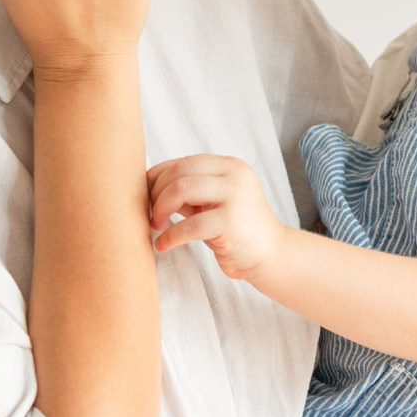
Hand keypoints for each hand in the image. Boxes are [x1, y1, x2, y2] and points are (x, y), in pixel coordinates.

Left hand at [147, 155, 290, 281]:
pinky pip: (189, 225)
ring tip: (156, 225)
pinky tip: (163, 245)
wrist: (270, 255)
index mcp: (229, 165)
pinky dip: (170, 236)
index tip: (146, 195)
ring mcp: (235, 196)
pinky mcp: (231, 222)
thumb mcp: (212, 202)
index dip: (157, 177)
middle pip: (179, 172)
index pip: (183, 162)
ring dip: (161, 208)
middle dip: (157, 193)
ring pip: (182, 189)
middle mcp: (234, 174)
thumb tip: (148, 185)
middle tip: (151, 214)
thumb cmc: (236, 230)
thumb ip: (189, 191)